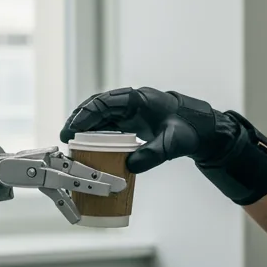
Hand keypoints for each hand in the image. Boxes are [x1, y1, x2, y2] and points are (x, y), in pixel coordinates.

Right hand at [59, 87, 236, 172]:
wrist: (201, 129)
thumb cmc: (188, 131)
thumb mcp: (172, 143)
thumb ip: (153, 154)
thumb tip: (129, 167)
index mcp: (138, 99)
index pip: (104, 103)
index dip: (85, 115)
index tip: (72, 130)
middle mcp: (131, 102)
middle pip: (98, 107)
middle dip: (79, 120)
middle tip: (65, 138)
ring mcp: (131, 111)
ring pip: (102, 116)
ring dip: (87, 127)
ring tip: (72, 143)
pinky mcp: (132, 122)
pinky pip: (110, 125)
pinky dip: (98, 134)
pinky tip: (89, 146)